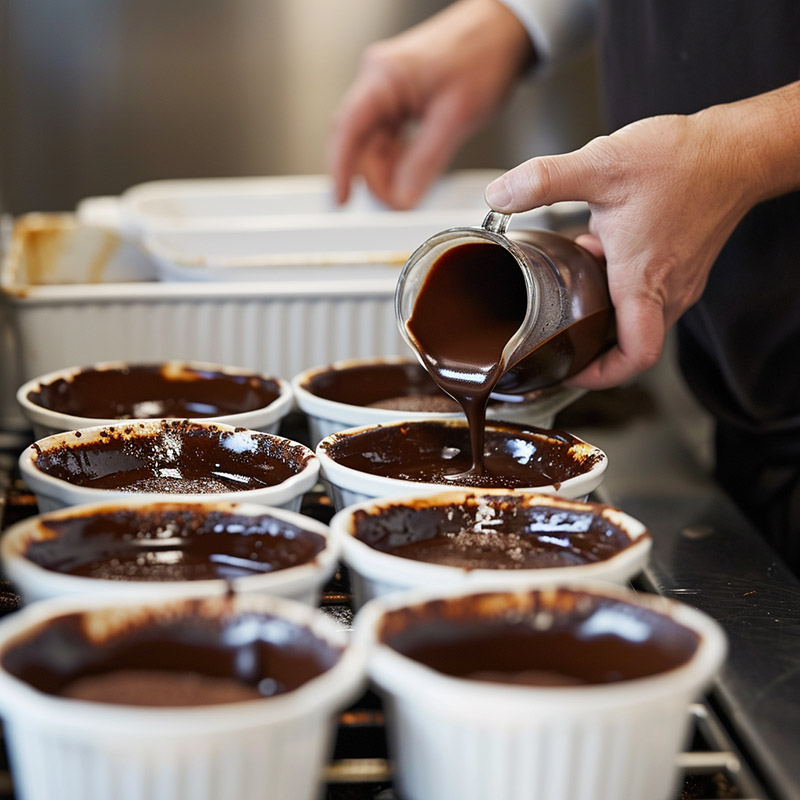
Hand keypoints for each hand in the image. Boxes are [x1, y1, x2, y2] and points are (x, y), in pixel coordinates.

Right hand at [328, 0, 533, 208]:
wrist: (504, 28)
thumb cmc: (483, 53)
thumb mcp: (455, 117)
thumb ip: (425, 163)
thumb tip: (404, 199)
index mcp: (384, 77)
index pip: (347, 129)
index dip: (341, 168)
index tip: (342, 199)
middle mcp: (379, 81)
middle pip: (360, 142)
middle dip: (375, 177)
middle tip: (397, 205)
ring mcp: (388, 90)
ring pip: (375, 143)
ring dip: (388, 172)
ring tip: (408, 194)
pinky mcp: (401, 99)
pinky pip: (390, 137)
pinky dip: (398, 160)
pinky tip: (411, 175)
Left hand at [486, 85, 799, 388]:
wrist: (737, 149)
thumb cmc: (683, 161)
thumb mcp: (602, 165)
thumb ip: (543, 180)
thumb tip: (498, 194)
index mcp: (643, 282)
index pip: (634, 357)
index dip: (598, 376)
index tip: (567, 372)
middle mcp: (667, 292)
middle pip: (630, 345)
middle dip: (591, 347)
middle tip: (556, 338)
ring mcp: (681, 282)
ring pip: (637, 319)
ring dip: (603, 312)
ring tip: (573, 292)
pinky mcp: (685, 267)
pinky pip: (649, 295)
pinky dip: (619, 286)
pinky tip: (599, 251)